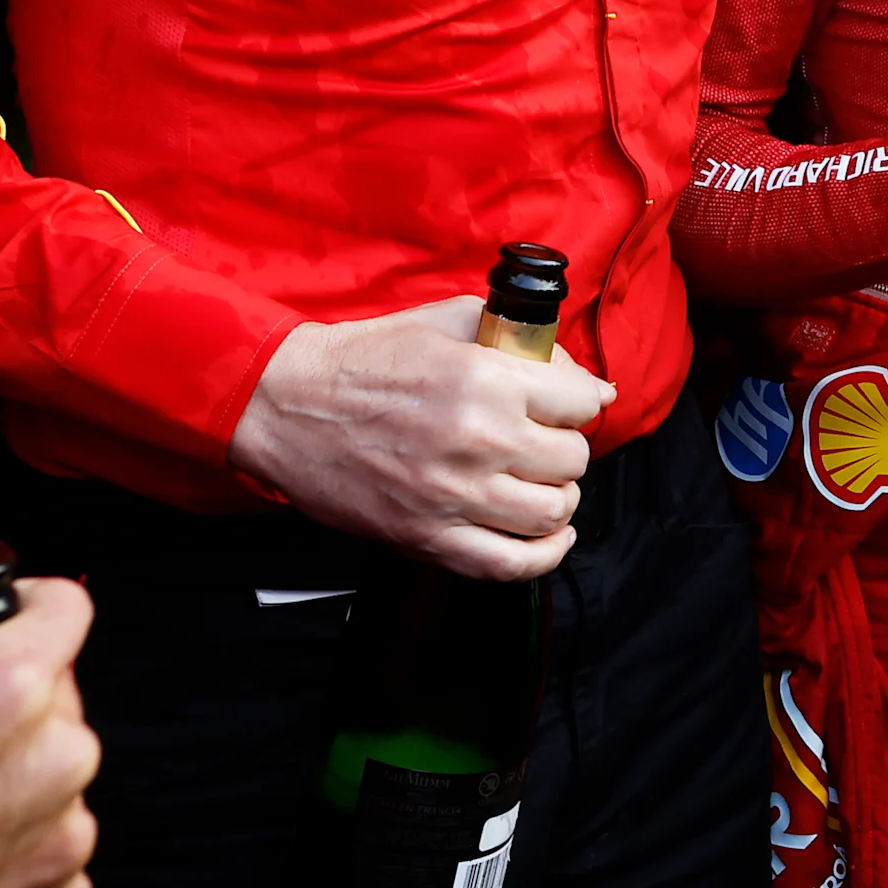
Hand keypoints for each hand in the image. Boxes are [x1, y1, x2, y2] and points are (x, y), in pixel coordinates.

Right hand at [0, 565, 99, 887]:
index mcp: (3, 689)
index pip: (64, 608)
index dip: (24, 608)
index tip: (0, 625)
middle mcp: (50, 764)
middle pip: (55, 701)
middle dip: (1, 708)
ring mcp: (55, 845)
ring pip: (53, 783)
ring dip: (6, 787)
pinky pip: (47, 861)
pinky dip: (5, 860)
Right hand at [227, 295, 610, 579]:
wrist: (287, 405)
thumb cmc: (368, 358)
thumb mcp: (450, 321)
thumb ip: (529, 342)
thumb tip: (599, 386)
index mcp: (486, 379)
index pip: (583, 403)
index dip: (579, 402)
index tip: (563, 405)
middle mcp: (478, 440)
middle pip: (573, 459)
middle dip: (566, 447)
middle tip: (542, 440)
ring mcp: (454, 496)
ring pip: (552, 512)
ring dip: (557, 497)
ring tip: (537, 482)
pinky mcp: (428, 539)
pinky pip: (512, 566)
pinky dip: (544, 556)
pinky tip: (548, 536)